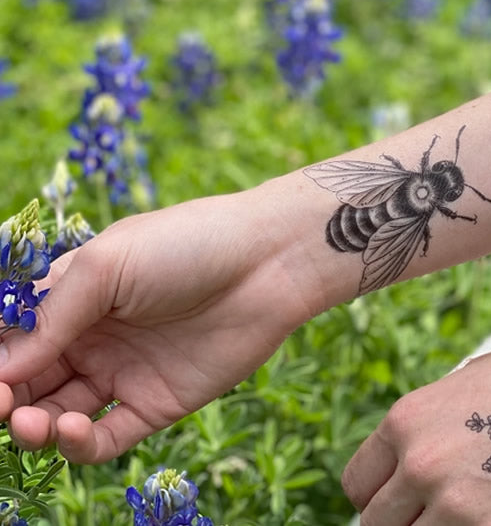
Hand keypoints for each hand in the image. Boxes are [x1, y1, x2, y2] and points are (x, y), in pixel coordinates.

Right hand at [0, 187, 318, 463]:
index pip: (17, 333)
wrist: (267, 262)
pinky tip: (70, 430)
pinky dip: (80, 444)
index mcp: (78, 295)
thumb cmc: (187, 244)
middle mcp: (96, 335)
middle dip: (8, 396)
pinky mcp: (158, 402)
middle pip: (32, 379)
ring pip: (61, 413)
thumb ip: (53, 314)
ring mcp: (126, 370)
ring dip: (35, 425)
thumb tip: (3, 365)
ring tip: (30, 421)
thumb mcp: (108, 263)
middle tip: (1, 404)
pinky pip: (108, 436)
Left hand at [342, 323, 490, 525]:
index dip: (375, 497)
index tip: (395, 503)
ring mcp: (459, 506)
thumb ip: (429, 424)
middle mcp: (422, 464)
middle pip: (376, 524)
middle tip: (430, 515)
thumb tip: (409, 456)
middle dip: (400, 522)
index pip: (358, 483)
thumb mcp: (468, 385)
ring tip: (465, 515)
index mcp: (408, 420)